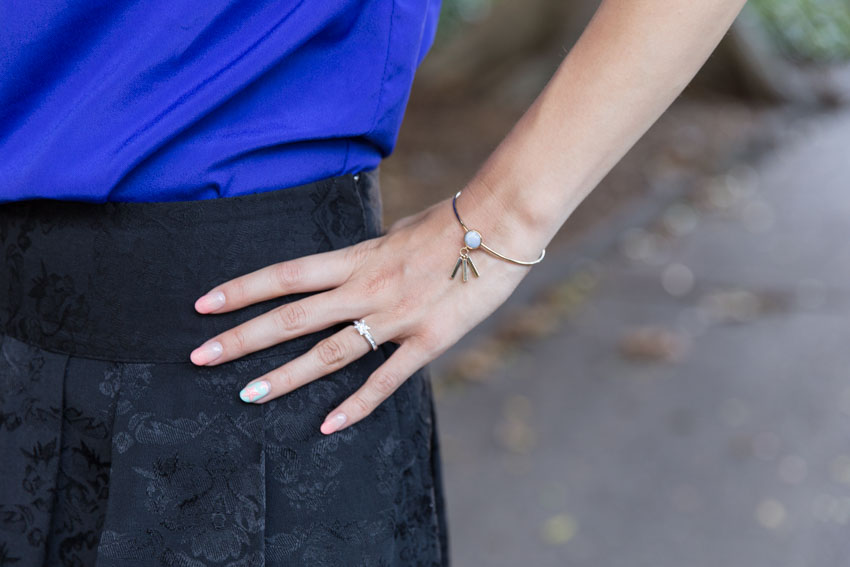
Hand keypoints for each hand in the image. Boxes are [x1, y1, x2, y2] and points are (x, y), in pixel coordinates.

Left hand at [189, 190, 535, 434]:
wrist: (499, 224)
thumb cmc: (449, 223)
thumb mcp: (394, 233)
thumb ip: (364, 258)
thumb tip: (344, 270)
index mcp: (357, 257)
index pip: (286, 275)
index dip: (242, 290)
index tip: (204, 304)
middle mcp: (366, 288)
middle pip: (293, 316)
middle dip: (243, 338)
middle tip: (201, 357)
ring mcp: (395, 317)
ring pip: (329, 351)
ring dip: (286, 375)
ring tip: (248, 395)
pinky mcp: (426, 340)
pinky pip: (386, 378)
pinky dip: (357, 404)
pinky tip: (329, 424)